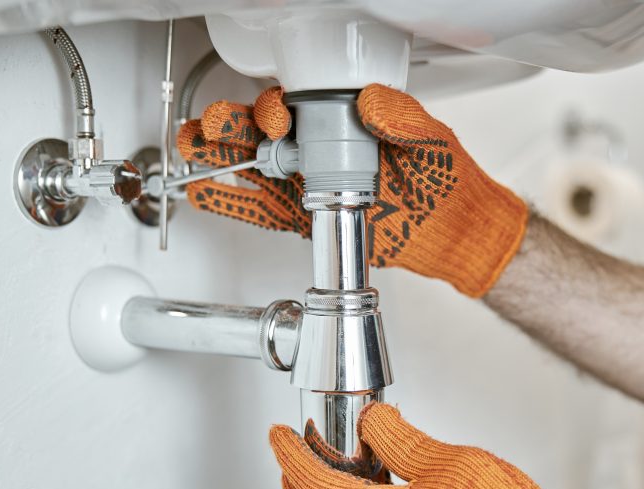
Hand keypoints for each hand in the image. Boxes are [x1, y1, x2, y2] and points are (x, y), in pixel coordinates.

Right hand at [178, 85, 527, 296]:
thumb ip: (401, 117)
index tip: (275, 119)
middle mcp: (318, 150)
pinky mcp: (303, 218)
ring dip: (219, 159)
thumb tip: (369, 100)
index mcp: (341, 122)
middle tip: (210, 129)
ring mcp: (307, 184)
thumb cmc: (444, 181)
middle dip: (229, 128)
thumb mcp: (429, 140)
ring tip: (192, 153)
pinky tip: (207, 192)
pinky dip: (232, 202)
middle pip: (260, 133)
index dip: (272, 109)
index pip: (293, 107)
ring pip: (252, 168)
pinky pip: (261, 210)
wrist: (452, 232)